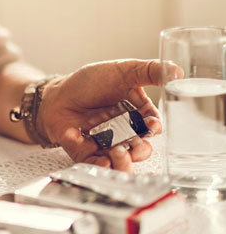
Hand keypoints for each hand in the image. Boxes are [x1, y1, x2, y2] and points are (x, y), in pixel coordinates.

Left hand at [37, 59, 181, 172]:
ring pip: (121, 162)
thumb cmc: (88, 82)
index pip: (151, 125)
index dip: (153, 128)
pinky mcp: (87, 153)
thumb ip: (149, 72)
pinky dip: (96, 161)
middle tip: (134, 148)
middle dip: (140, 151)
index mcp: (135, 113)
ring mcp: (105, 144)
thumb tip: (177, 70)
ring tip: (116, 153)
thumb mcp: (122, 71)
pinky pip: (94, 163)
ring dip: (122, 162)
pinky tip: (96, 154)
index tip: (151, 126)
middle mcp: (123, 132)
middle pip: (139, 149)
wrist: (56, 94)